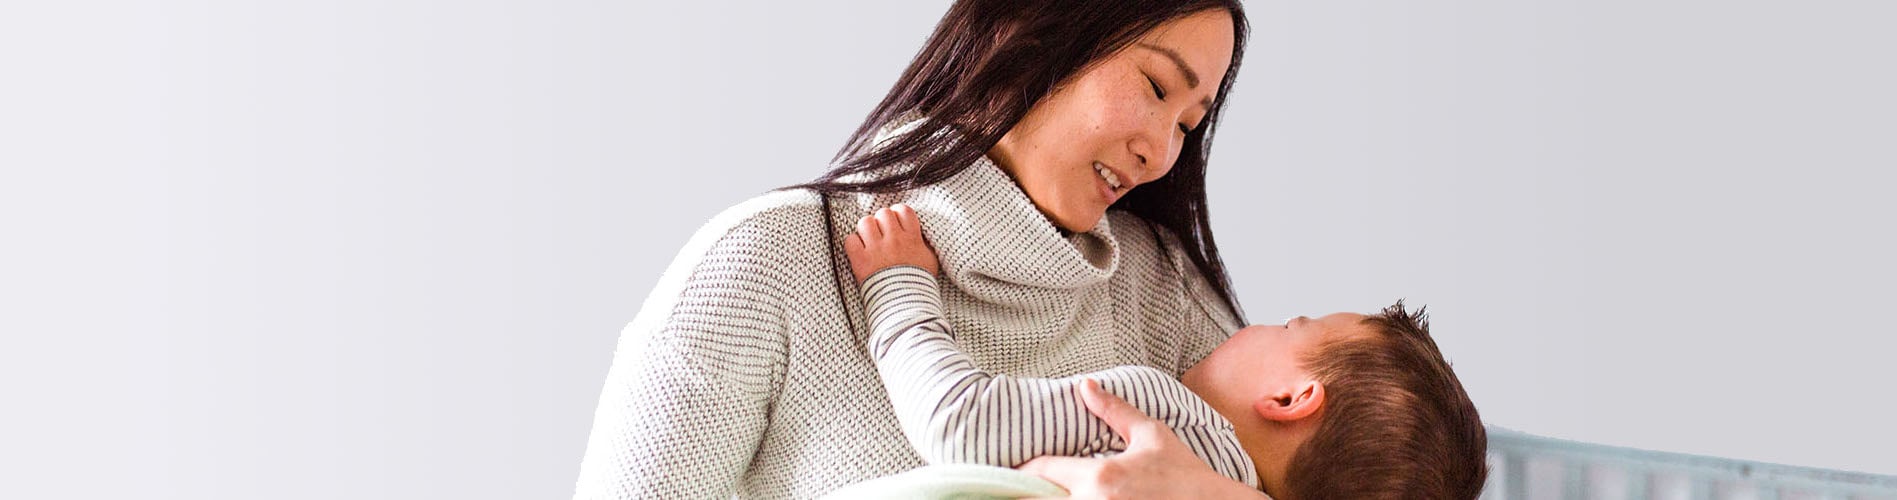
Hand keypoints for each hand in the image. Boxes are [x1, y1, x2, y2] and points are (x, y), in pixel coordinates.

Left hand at [842, 204, 940, 284]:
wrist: (907, 306)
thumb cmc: (919, 285)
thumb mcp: (930, 260)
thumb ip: (923, 243)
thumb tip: (917, 232)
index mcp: (912, 238)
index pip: (903, 210)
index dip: (897, 214)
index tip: (896, 224)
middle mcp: (894, 240)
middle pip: (883, 213)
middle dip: (881, 221)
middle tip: (882, 234)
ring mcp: (876, 250)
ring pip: (865, 222)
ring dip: (866, 229)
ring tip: (870, 240)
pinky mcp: (860, 261)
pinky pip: (850, 240)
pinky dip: (853, 244)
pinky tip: (859, 252)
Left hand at [1018, 380, 1266, 499]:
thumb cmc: (1184, 475)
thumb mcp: (1151, 435)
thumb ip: (1114, 411)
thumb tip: (1085, 385)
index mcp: (1099, 477)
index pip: (1042, 471)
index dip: (1025, 470)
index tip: (1020, 470)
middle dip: (1028, 493)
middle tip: (1024, 487)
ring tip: (1041, 496)